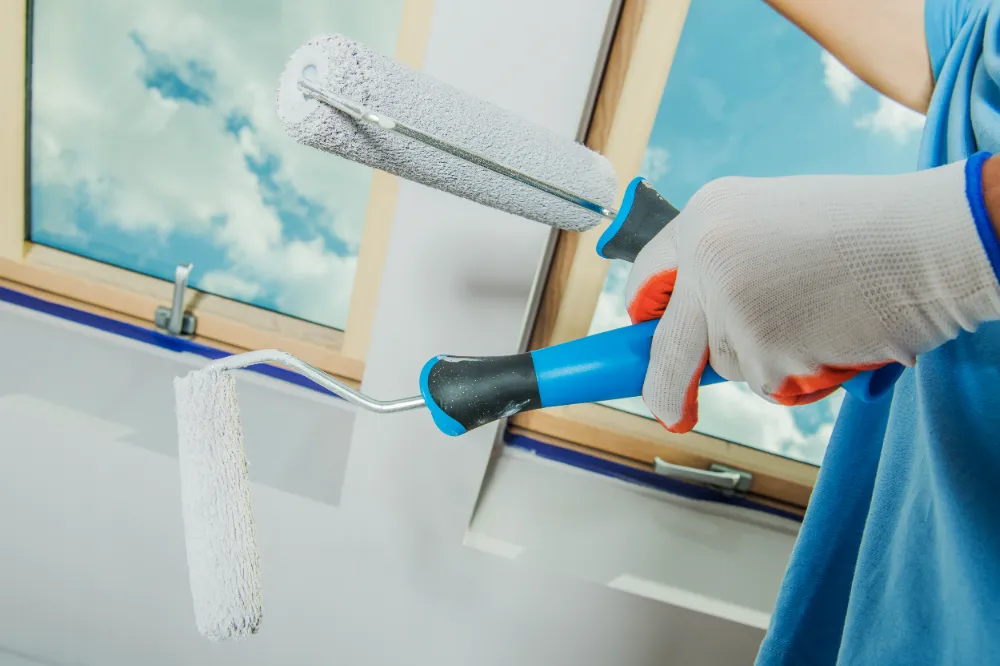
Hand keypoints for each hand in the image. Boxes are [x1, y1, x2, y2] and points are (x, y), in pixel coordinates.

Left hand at [626, 154, 999, 432]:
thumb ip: (727, 260)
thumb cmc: (870, 229)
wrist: (935, 240)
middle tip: (671, 411)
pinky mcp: (764, 352)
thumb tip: (694, 316)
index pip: (647, 277)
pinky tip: (833, 335)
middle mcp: (706, 260)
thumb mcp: (774, 220)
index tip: (638, 340)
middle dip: (664, 388)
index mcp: (706, 216)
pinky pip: (769, 384)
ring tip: (820, 317)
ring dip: (769, 360)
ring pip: (731, 366)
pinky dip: (800, 375)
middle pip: (667, 348)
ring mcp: (731, 308)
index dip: (643, 316)